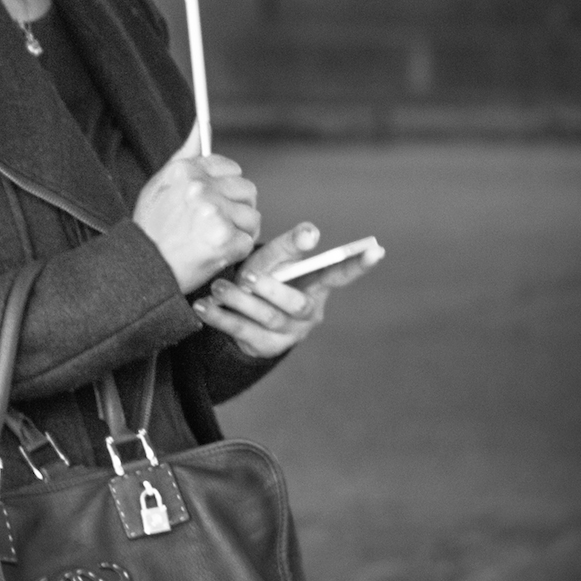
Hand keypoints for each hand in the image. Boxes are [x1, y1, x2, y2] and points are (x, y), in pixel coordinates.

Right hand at [133, 124, 260, 293]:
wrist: (143, 269)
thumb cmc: (151, 229)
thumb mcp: (159, 185)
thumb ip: (185, 154)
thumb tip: (201, 125)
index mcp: (187, 171)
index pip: (230, 167)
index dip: (226, 187)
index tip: (216, 201)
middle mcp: (201, 188)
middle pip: (247, 190)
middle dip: (237, 208)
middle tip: (217, 225)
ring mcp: (215, 213)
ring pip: (251, 216)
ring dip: (239, 231)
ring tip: (215, 240)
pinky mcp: (225, 239)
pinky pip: (248, 240)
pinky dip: (235, 251)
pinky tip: (216, 253)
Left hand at [192, 223, 364, 359]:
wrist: (237, 312)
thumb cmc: (261, 277)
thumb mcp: (272, 259)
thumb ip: (288, 247)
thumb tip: (311, 232)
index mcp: (316, 285)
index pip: (339, 274)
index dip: (357, 264)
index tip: (377, 249)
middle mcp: (308, 312)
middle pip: (295, 304)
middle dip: (271, 290)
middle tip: (247, 278)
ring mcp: (289, 334)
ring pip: (266, 319)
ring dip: (239, 303)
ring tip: (216, 289)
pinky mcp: (265, 348)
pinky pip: (242, 333)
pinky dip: (220, 319)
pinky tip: (203, 308)